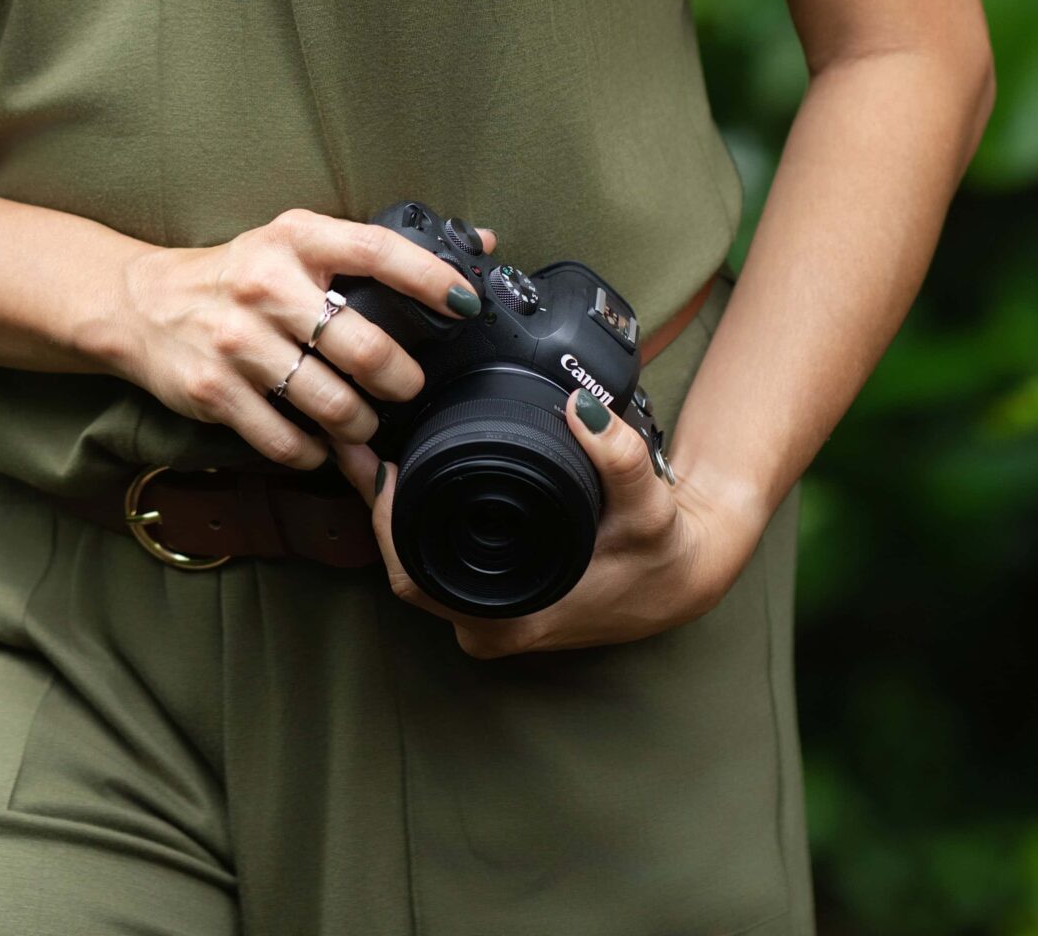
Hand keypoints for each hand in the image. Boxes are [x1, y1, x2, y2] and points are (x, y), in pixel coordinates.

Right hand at [112, 209, 497, 473]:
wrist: (144, 303)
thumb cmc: (240, 272)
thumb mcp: (297, 241)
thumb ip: (375, 248)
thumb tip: (480, 242)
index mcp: (295, 238)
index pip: (377, 251)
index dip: (429, 278)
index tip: (465, 303)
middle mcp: (266, 286)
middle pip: (362, 347)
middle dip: (401, 380)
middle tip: (407, 388)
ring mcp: (238, 341)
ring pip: (331, 403)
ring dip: (361, 424)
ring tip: (366, 422)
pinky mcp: (215, 392)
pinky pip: (287, 441)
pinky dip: (313, 452)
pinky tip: (318, 443)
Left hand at [331, 381, 765, 657]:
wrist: (681, 578)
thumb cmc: (660, 551)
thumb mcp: (649, 505)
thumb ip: (621, 459)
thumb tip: (583, 410)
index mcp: (511, 618)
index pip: (414, 580)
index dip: (384, 523)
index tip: (373, 463)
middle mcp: (491, 626)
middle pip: (404, 569)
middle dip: (376, 506)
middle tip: (356, 435)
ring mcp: (490, 615)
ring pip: (417, 565)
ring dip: (392, 511)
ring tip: (369, 443)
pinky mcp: (496, 597)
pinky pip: (436, 560)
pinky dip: (416, 519)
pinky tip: (403, 471)